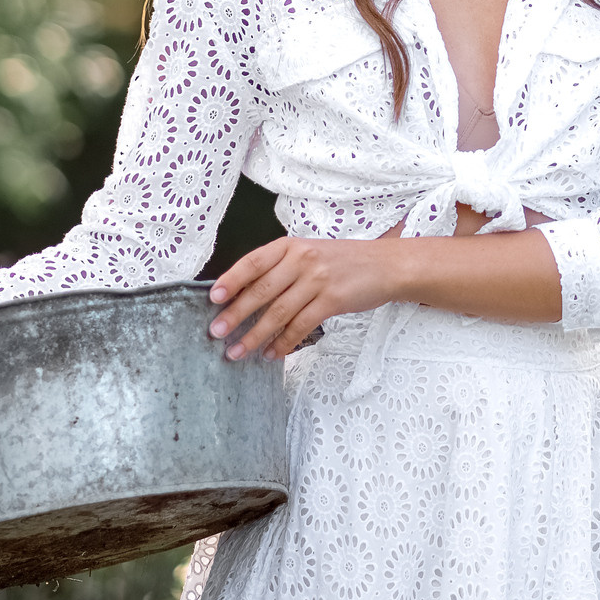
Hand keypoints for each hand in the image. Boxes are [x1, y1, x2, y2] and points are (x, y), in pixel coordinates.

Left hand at [209, 236, 403, 359]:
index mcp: (291, 245)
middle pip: (261, 291)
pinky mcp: (332, 301)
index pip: (253, 261)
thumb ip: (281, 268)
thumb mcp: (310, 253)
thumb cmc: (343, 261)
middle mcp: (302, 260)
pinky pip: (301, 326)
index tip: (214, 298)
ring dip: (255, 335)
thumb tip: (244, 295)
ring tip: (237, 351)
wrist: (386, 265)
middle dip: (236, 314)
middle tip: (216, 333)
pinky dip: (284, 343)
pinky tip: (272, 354)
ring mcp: (318, 280)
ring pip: (278, 313)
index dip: (231, 280)